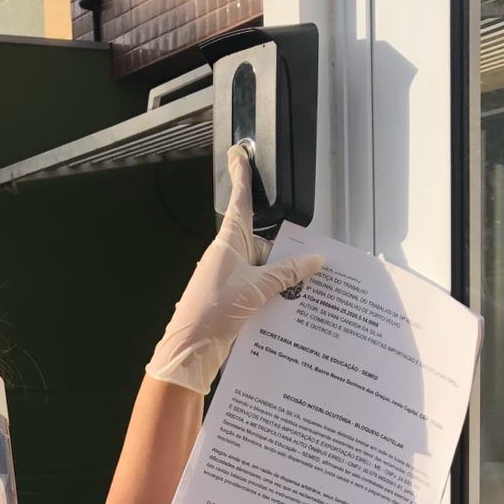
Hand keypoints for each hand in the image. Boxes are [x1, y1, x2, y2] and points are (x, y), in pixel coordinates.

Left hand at [144, 143, 324, 395]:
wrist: (190, 350)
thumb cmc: (212, 312)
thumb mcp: (256, 289)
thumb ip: (286, 274)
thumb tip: (314, 261)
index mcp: (227, 243)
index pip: (239, 202)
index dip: (241, 176)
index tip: (238, 154)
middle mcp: (226, 257)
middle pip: (261, 241)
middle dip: (283, 250)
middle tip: (310, 258)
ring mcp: (227, 278)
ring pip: (262, 268)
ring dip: (281, 278)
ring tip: (306, 288)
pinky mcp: (230, 299)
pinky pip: (258, 289)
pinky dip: (273, 294)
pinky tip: (289, 306)